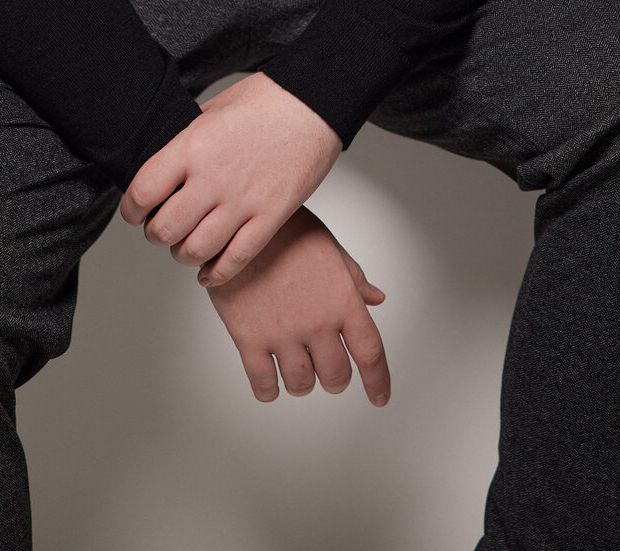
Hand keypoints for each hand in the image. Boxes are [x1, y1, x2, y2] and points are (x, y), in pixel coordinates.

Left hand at [119, 70, 342, 287]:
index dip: (131, 209)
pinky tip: (209, 271)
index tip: (135, 212)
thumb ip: (185, 142)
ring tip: (186, 245)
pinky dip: (216, 273)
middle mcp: (212, 178)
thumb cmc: (265, 99)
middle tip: (160, 228)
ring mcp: (242, 201)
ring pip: (196, 251)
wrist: (313, 103)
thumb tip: (165, 169)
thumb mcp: (210, 110)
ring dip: (183, 254)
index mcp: (191, 146)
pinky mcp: (270, 216)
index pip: (142, 193)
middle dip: (156, 234)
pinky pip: (235, 259)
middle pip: (164, 230)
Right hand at [206, 206, 390, 406]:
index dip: (378, 381)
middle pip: (336, 376)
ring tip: (296, 368)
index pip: (370, 352)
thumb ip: (353, 279)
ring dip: (302, 383)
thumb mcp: (328, 248)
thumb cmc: (286, 229)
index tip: (379, 397)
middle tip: (326, 370)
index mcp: (342, 300)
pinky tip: (269, 382)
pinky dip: (268, 390)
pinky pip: (263, 383)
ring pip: (301, 384)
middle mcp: (317, 322)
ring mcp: (283, 333)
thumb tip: (376, 299)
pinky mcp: (249, 339)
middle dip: (335, 379)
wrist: (239, 223)